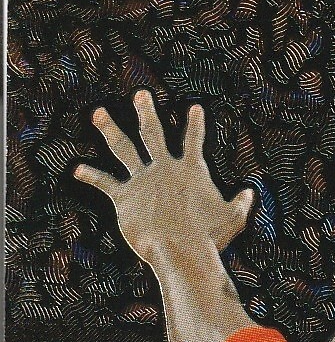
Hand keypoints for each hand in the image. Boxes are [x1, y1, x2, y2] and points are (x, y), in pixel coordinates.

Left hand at [74, 90, 255, 261]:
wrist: (179, 247)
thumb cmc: (209, 236)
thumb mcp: (233, 219)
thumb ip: (241, 204)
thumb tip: (249, 193)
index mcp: (191, 170)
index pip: (194, 141)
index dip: (196, 124)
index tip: (195, 108)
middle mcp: (164, 168)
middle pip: (152, 133)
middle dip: (146, 112)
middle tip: (140, 94)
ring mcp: (142, 180)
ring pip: (123, 148)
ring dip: (110, 129)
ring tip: (98, 114)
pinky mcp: (124, 197)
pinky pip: (105, 183)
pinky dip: (91, 176)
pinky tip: (77, 170)